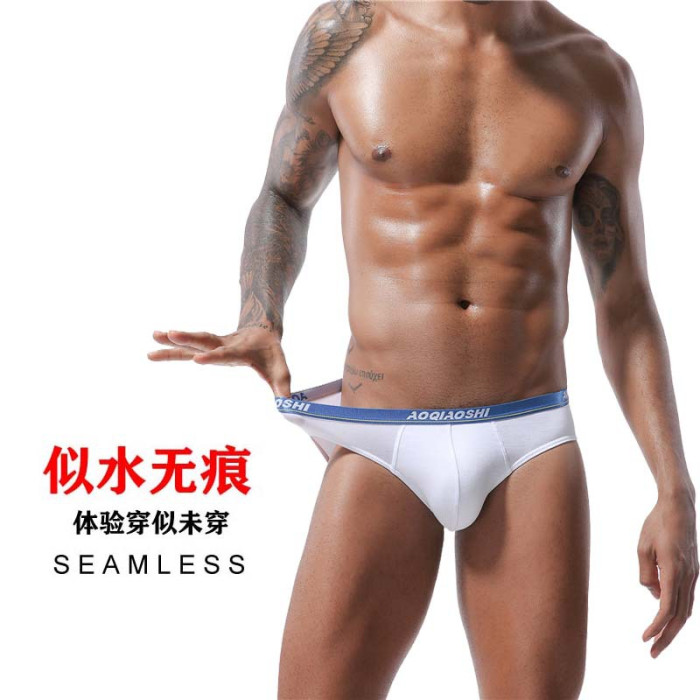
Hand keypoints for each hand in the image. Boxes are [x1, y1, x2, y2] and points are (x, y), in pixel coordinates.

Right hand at [147, 327, 291, 397]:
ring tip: (154, 335)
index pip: (226, 355)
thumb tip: (287, 406)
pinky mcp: (207, 345)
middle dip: (188, 338)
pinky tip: (155, 339)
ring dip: (174, 340)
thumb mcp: (280, 369)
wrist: (263, 331)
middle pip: (204, 341)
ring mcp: (214, 344)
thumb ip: (282, 387)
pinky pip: (188, 345)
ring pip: (192, 341)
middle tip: (170, 334)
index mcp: (242, 351)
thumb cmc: (270, 354)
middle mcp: (225, 345)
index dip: (214, 357)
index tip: (198, 360)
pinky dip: (172, 343)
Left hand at [638, 489, 697, 656]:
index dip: (656, 626)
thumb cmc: (656, 524)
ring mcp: (693, 574)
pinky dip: (677, 612)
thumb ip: (645, 574)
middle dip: (666, 637)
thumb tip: (653, 595)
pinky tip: (666, 619)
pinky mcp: (693, 572)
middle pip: (679, 615)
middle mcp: (688, 576)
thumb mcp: (642, 547)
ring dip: (672, 628)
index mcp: (674, 570)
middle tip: (652, 654)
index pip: (666, 607)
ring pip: (685, 610)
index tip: (644, 638)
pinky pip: (686, 598)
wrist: (678, 508)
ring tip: (657, 641)